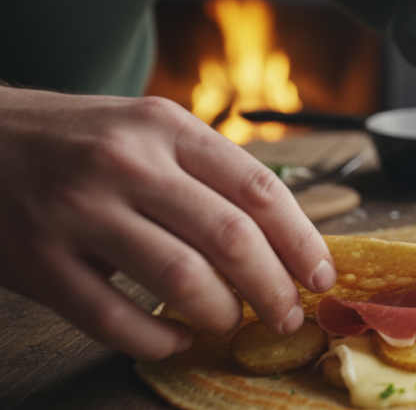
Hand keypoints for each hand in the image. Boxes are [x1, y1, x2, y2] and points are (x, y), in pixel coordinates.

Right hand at [0, 88, 335, 359]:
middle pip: (231, 239)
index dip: (302, 241)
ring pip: (181, 281)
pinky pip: (115, 320)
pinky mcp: (39, 261)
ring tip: (231, 322)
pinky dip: (158, 341)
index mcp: (165, 127)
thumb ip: (207, 172)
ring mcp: (79, 212)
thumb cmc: (76, 139)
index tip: (321, 275)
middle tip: (288, 315)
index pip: (259, 189)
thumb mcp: (146, 128)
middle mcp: (126, 164)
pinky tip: (175, 338)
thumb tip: (283, 236)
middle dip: (274, 289)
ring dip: (221, 314)